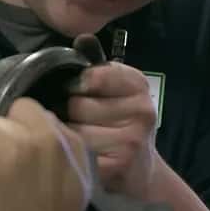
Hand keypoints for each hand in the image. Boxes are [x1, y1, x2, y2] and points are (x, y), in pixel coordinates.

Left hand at [0, 98, 94, 210]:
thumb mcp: (81, 179)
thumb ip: (70, 148)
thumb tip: (51, 128)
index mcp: (65, 139)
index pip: (31, 110)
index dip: (21, 129)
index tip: (16, 151)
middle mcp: (38, 133)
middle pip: (5, 118)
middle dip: (1, 137)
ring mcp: (7, 141)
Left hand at [66, 62, 157, 198]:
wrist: (141, 172)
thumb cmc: (120, 125)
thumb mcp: (115, 91)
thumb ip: (98, 66)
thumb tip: (83, 38)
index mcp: (137, 85)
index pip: (93, 75)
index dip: (77, 86)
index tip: (79, 95)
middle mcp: (141, 110)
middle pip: (78, 105)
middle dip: (70, 115)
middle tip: (78, 123)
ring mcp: (131, 140)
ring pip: (74, 131)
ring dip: (68, 137)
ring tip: (78, 141)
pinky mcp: (118, 166)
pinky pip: (77, 154)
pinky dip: (72, 156)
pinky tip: (81, 158)